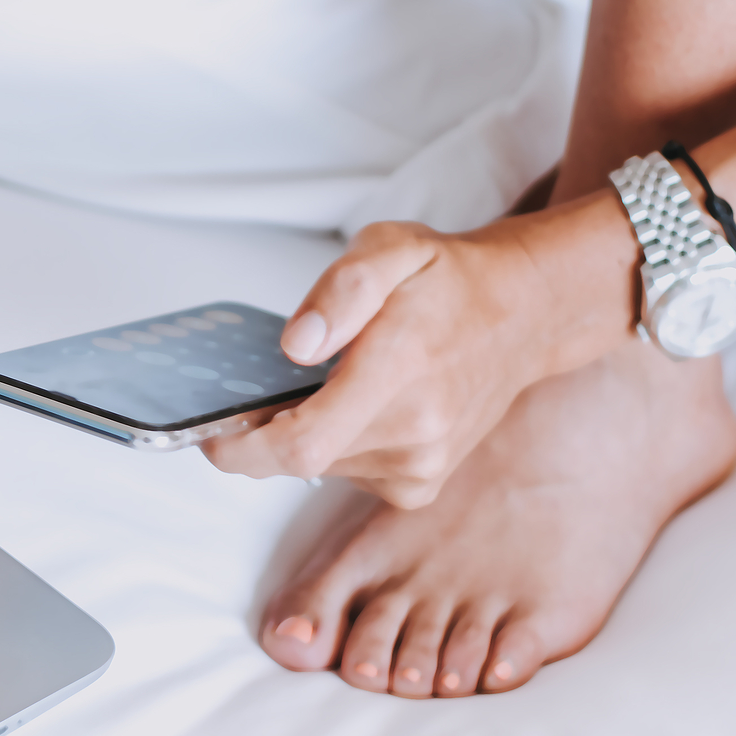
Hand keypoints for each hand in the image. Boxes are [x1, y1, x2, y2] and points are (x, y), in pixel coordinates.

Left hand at [202, 198, 634, 503]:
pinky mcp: (420, 486)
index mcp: (401, 372)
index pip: (301, 444)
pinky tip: (361, 408)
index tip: (212, 429)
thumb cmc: (450, 280)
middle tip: (269, 387)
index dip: (242, 447)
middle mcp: (416, 433)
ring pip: (322, 468)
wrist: (523, 316)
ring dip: (308, 433)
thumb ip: (339, 292)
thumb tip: (295, 346)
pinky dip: (337, 446)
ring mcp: (422, 467)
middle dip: (268, 430)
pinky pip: (349, 475)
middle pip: (301, 459)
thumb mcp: (390, 249)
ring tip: (337, 382)